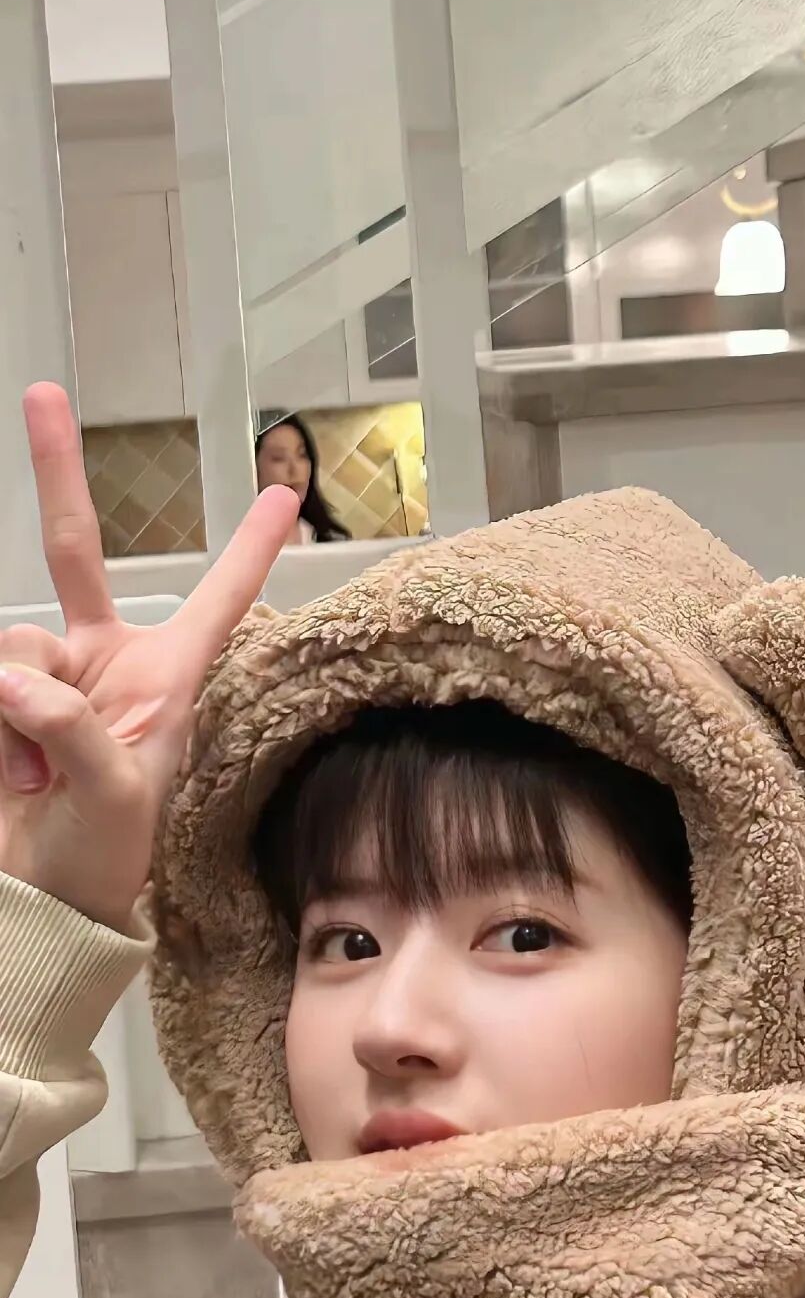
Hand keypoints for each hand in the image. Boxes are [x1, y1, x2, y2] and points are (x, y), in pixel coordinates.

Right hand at [0, 384, 297, 932]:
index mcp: (166, 681)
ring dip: (10, 714)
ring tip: (30, 780)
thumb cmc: (104, 864)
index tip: (284, 491)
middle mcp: (104, 663)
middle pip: (74, 551)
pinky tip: (9, 777)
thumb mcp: (114, 800)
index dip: (248, 549)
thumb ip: (70, 727)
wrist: (39, 903)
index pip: (215, 602)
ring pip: (10, 640)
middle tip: (42, 394)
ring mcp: (43, 676)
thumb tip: (9, 675)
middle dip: (57, 469)